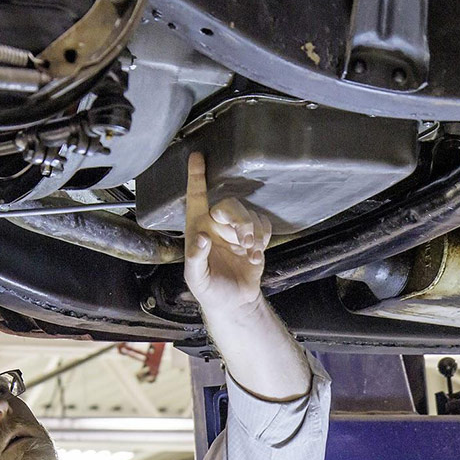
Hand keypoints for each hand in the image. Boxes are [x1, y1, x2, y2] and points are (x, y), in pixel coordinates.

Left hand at [184, 152, 271, 313]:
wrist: (234, 302)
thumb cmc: (209, 289)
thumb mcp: (196, 278)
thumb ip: (196, 258)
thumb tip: (202, 237)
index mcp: (198, 229)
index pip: (196, 198)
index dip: (196, 177)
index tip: (197, 157)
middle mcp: (216, 225)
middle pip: (230, 205)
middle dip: (240, 221)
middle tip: (243, 242)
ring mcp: (236, 230)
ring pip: (250, 215)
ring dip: (252, 235)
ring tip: (248, 255)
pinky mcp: (254, 236)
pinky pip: (263, 225)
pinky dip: (262, 240)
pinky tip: (254, 256)